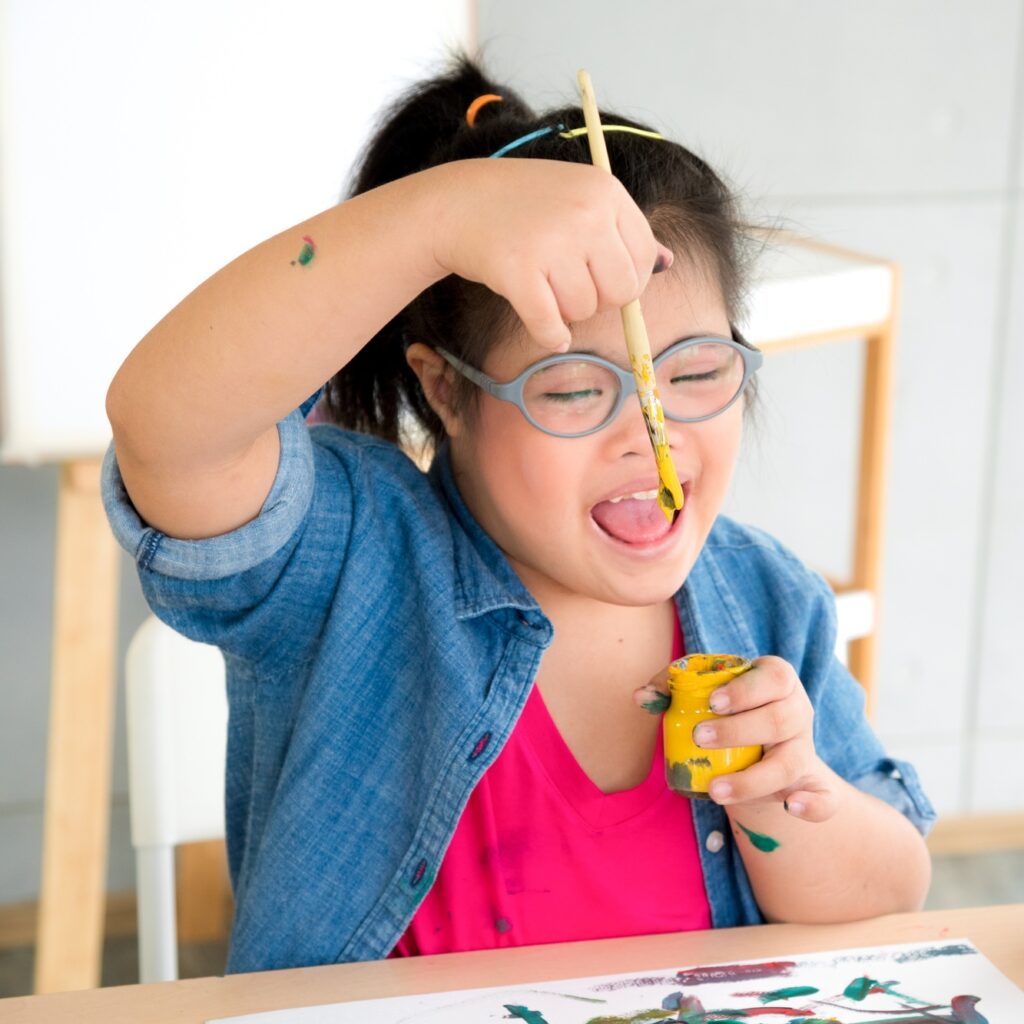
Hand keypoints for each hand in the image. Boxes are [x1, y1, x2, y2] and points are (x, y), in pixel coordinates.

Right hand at [429, 158, 673, 351]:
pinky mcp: (518, 271)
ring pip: (584, 310)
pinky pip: (551, 326)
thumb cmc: (523, 204)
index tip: (597, 277)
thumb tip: (667, 262)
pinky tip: (544, 326)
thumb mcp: (580, 196)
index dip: (623, 280)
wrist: (459, 203)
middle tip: (569, 286)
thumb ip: (622, 229)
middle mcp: (585, 213)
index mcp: (606, 192)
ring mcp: (551, 241)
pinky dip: (549, 335)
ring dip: (566, 312)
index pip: (643, 261)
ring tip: (544, 286)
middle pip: (620, 291)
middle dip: (599, 300)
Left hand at [634, 656, 839, 821]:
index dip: (745, 690)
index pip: (773, 678)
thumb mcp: (701, 690)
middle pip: (779, 719)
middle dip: (739, 731)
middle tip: (700, 738)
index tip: (712, 703)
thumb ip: (670, 687)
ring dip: (753, 778)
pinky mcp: (809, 783)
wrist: (754, 747)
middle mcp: (797, 712)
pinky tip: (792, 807)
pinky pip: (824, 797)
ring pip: (790, 763)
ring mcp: (805, 749)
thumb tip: (640, 697)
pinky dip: (814, 805)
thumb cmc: (723, 709)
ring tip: (715, 790)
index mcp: (777, 680)